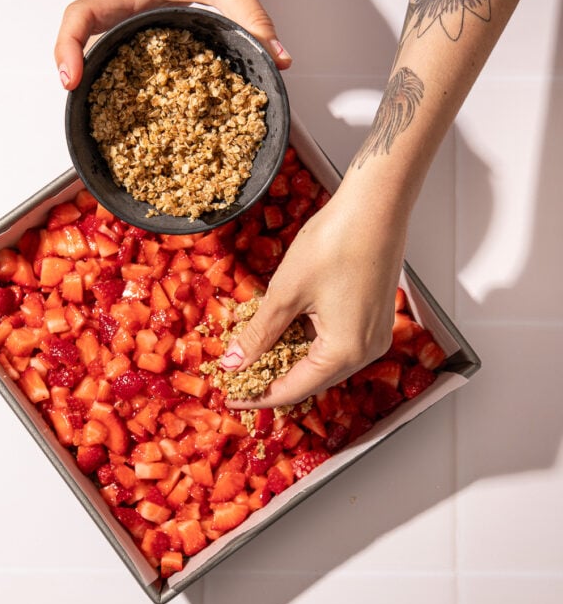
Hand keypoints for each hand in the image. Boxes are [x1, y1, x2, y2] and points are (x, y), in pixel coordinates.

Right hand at [54, 0, 290, 88]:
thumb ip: (256, 24)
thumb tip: (277, 59)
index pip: (84, 14)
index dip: (69, 47)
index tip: (71, 78)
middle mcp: (123, 0)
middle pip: (77, 30)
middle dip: (69, 64)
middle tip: (75, 99)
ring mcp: (125, 6)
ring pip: (89, 33)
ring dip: (82, 63)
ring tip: (89, 99)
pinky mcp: (134, 13)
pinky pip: (107, 34)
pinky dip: (102, 57)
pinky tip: (117, 85)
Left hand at [222, 170, 409, 407]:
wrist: (375, 205)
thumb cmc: (335, 242)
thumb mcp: (285, 293)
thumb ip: (259, 334)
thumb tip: (234, 363)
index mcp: (346, 353)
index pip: (294, 390)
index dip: (257, 396)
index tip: (228, 398)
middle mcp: (366, 352)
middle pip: (311, 381)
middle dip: (271, 379)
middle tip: (236, 376)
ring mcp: (374, 336)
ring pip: (322, 362)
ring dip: (287, 359)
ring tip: (253, 352)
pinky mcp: (373, 318)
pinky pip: (335, 343)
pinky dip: (306, 341)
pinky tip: (281, 329)